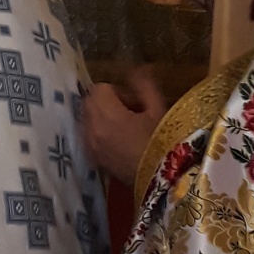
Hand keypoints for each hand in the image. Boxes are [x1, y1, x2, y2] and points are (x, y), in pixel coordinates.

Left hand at [83, 69, 167, 186]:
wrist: (164, 184)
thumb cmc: (164, 144)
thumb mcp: (158, 110)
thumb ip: (144, 85)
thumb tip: (136, 69)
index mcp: (105, 114)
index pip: (100, 88)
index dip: (120, 92)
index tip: (137, 104)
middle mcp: (91, 129)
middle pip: (91, 102)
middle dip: (109, 103)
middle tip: (134, 115)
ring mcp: (90, 146)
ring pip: (89, 119)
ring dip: (104, 118)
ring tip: (129, 130)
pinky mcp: (94, 160)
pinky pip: (90, 137)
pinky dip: (101, 134)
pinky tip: (122, 143)